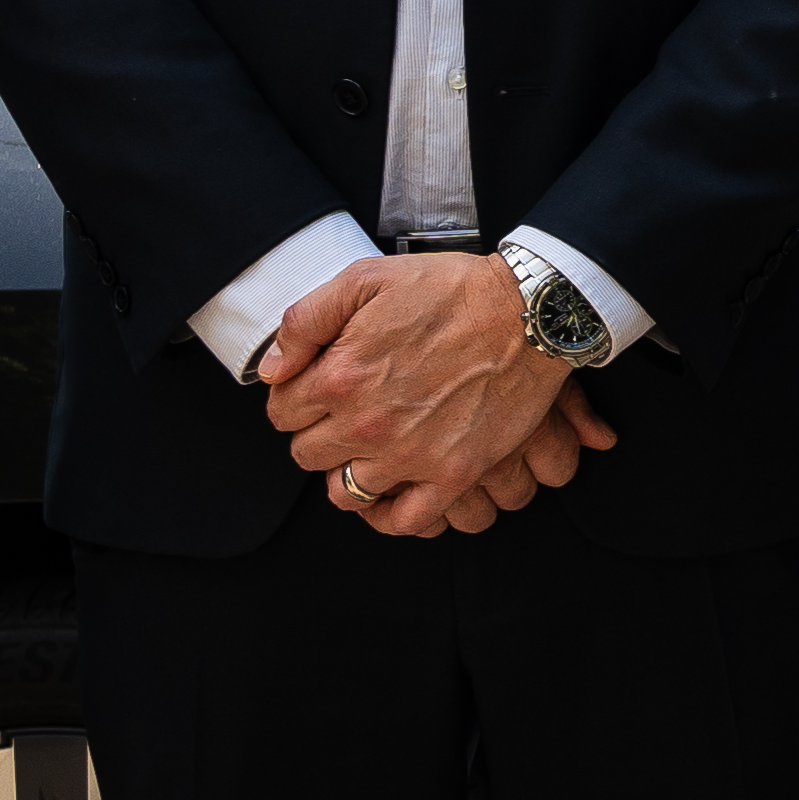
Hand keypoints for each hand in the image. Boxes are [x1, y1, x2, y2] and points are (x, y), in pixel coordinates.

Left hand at [262, 253, 615, 539]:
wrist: (526, 313)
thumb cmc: (451, 290)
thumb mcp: (365, 278)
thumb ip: (305, 321)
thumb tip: (272, 369)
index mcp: (340, 377)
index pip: (282, 413)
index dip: (294, 399)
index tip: (315, 390)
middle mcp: (367, 425)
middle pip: (308, 455)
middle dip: (318, 434)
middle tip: (344, 417)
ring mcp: (410, 456)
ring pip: (346, 494)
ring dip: (348, 475)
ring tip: (366, 453)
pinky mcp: (452, 475)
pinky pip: (405, 521)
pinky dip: (390, 516)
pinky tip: (392, 494)